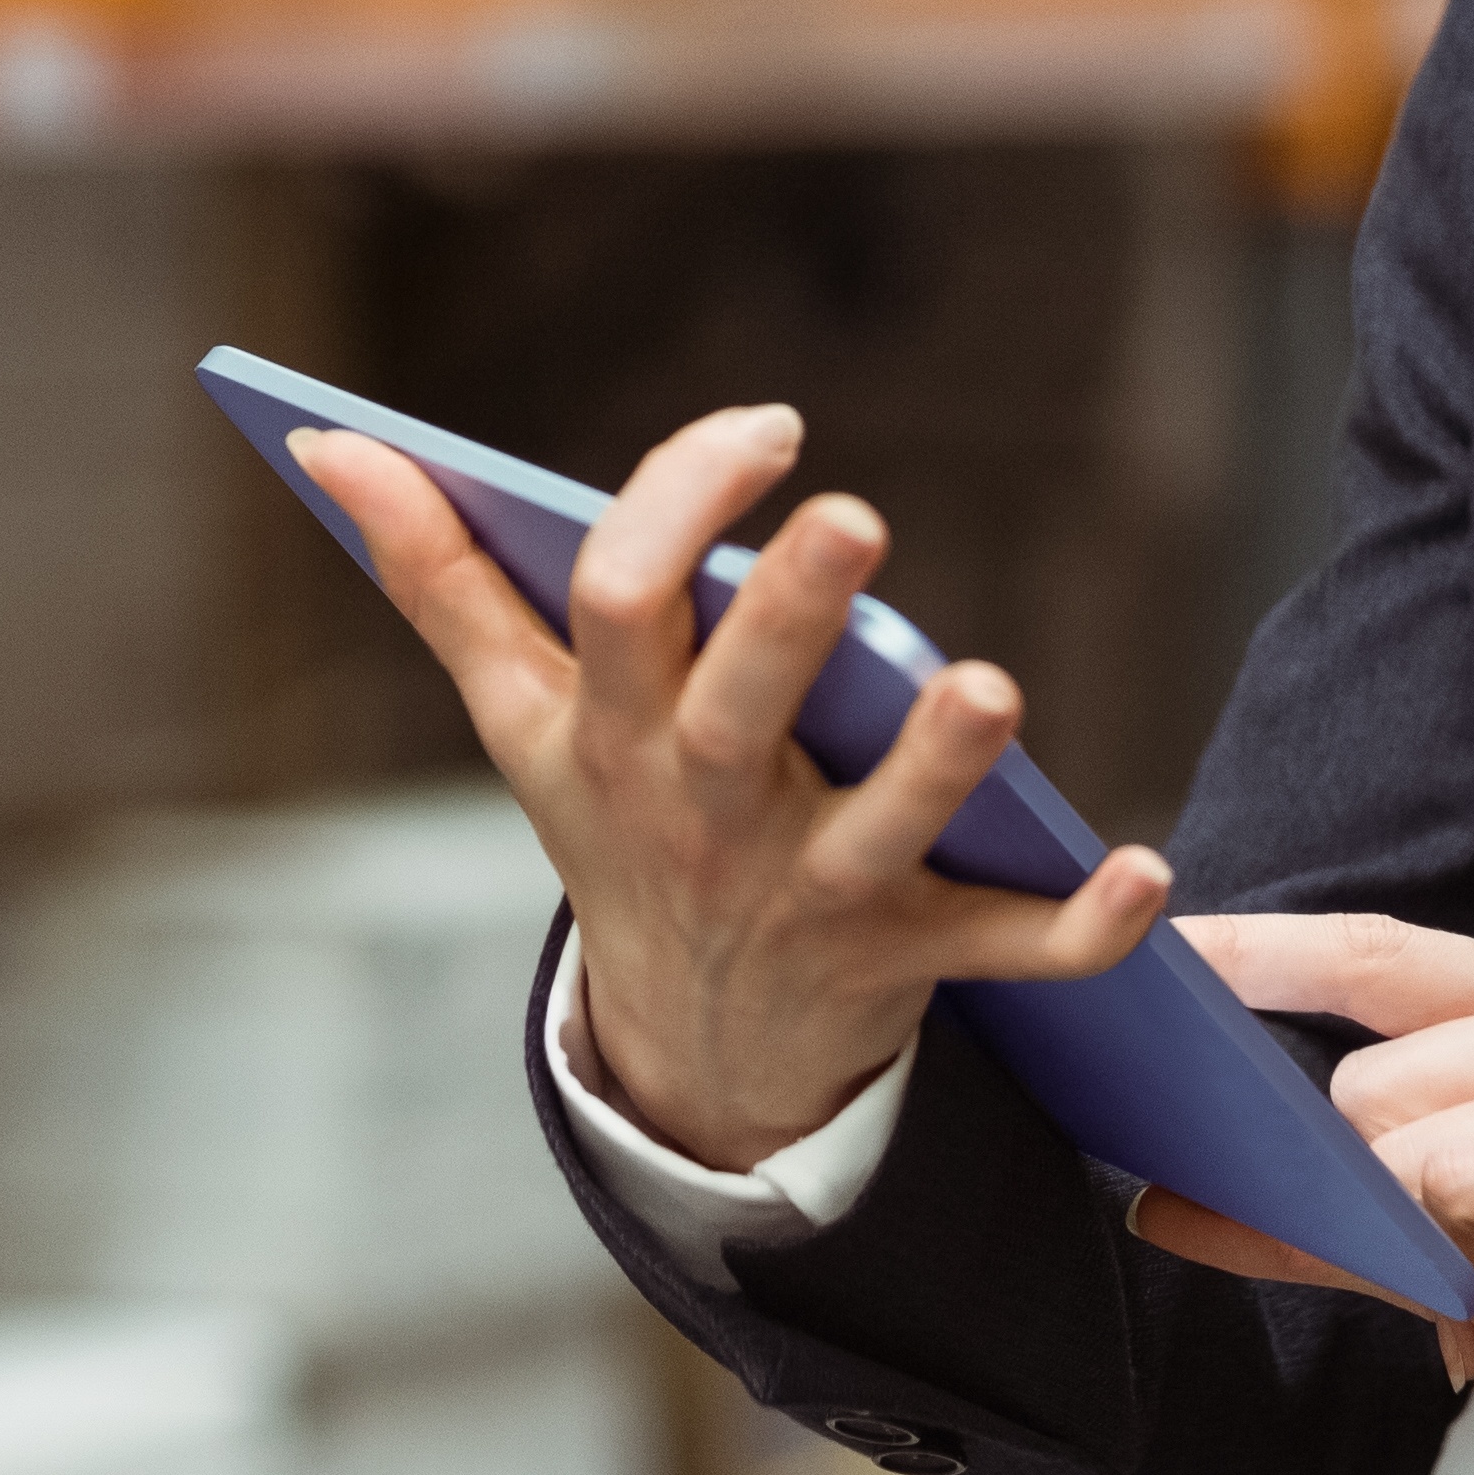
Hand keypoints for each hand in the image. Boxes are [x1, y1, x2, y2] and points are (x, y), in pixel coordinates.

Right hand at [297, 405, 1166, 1172]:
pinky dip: (1083, 925)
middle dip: (793, 616)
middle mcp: (712, 806)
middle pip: (742, 706)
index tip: (765, 430)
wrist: (692, 1044)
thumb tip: (332, 442)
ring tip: (985, 692)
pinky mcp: (916, 953)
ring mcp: (816, 887)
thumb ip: (438, 576)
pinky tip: (1141, 871)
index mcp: (617, 731)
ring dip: (937, 769)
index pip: (619, 603)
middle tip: (857, 521)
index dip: (679, 505)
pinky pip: (1009, 952)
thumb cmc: (613, 821)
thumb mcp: (516, 717)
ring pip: (882, 829)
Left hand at [1125, 916, 1473, 1474]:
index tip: (1164, 951)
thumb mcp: (1448, 1242)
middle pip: (1365, 1081)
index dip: (1262, 951)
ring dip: (1440, 1248)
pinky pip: (1457, 1194)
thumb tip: (1165, 1205)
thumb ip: (1324, 1206)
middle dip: (1382, 1196)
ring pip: (1401, 1143)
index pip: (1379, 953)